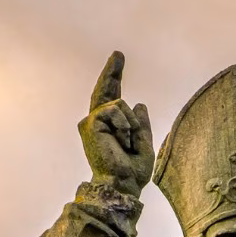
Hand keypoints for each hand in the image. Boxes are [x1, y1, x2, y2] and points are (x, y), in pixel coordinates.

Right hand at [79, 52, 153, 198]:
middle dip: (113, 71)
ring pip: (120, 103)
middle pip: (105, 90)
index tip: (117, 59)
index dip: (114, 77)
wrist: (123, 183)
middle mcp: (96, 121)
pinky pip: (115, 110)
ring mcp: (91, 121)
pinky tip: (123, 142)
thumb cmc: (133, 170)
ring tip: (128, 144)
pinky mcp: (91, 122)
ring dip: (131, 125)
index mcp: (109, 126)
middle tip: (119, 53)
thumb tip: (138, 103)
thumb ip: (141, 124)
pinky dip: (125, 126)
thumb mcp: (144, 143)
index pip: (112, 97)